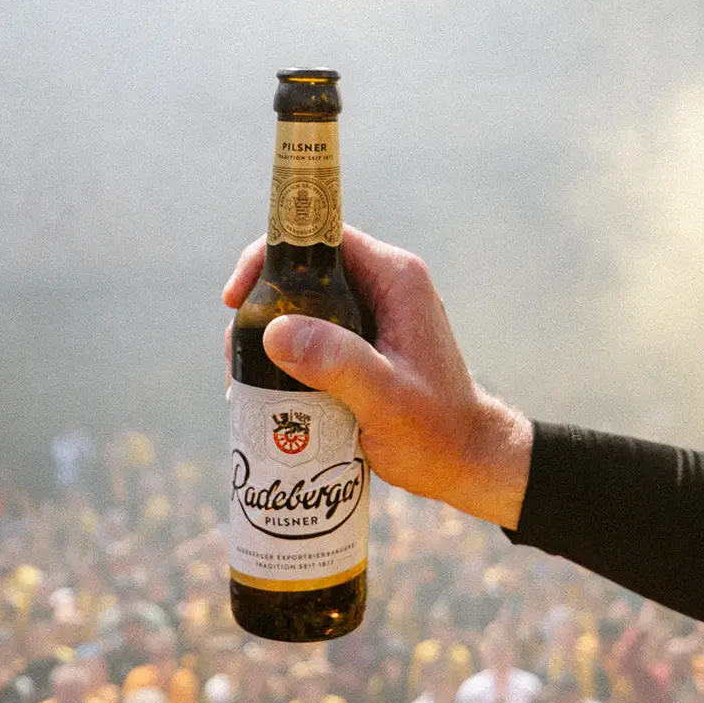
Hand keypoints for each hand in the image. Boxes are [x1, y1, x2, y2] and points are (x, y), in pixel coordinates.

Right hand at [223, 227, 533, 528]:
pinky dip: (286, 354)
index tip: (237, 296)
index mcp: (396, 280)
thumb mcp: (386, 398)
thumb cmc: (437, 432)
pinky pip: (314, 334)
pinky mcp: (365, 344)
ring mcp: (375, 315)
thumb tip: (275, 331)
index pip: (322, 239)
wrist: (467, 463)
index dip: (272, 255)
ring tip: (243, 376)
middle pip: (306, 271)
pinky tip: (266, 386)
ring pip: (305, 305)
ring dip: (269, 334)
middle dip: (262, 304)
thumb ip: (337, 362)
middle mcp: (385, 287)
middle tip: (236, 349)